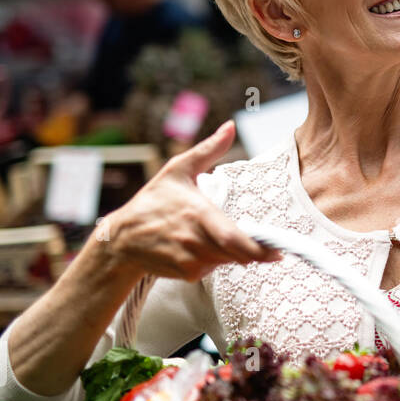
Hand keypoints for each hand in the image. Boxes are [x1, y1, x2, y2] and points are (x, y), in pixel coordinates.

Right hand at [98, 120, 281, 282]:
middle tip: (268, 249)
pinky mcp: (186, 274)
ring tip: (213, 235)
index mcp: (197, 214)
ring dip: (231, 252)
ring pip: (226, 261)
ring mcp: (189, 260)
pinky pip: (212, 269)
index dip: (257, 249)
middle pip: (235, 254)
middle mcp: (193, 240)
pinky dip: (214, 261)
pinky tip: (199, 247)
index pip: (232, 238)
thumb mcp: (178, 170)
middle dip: (253, 252)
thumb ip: (208, 150)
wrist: (121, 239)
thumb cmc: (152, 201)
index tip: (277, 253)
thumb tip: (230, 127)